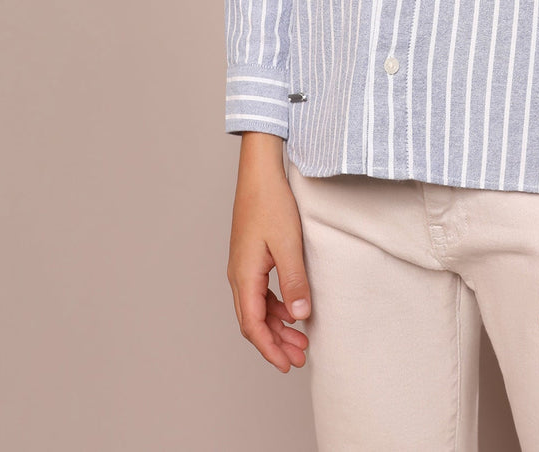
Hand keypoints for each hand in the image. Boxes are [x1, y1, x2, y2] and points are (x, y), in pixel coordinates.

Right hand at [227, 134, 312, 372]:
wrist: (260, 172)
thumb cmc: (271, 203)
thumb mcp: (288, 244)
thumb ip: (294, 282)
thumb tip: (300, 318)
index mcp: (243, 276)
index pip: (253, 326)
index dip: (270, 349)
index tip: (287, 365)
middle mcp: (238, 275)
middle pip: (253, 321)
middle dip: (275, 343)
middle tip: (299, 358)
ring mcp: (242, 266)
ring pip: (257, 308)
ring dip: (277, 326)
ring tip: (301, 339)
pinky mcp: (250, 257)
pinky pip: (260, 292)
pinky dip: (276, 306)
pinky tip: (292, 310)